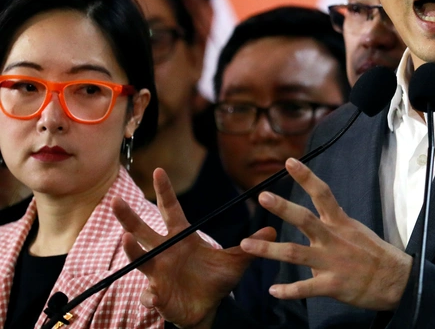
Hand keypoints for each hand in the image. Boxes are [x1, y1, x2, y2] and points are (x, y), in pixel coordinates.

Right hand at [113, 168, 275, 328]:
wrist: (209, 309)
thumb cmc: (217, 281)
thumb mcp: (236, 261)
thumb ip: (252, 245)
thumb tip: (273, 229)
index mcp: (183, 238)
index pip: (171, 210)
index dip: (165, 191)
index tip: (159, 171)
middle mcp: (166, 252)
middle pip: (143, 231)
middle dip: (129, 217)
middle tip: (116, 201)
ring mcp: (158, 273)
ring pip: (140, 259)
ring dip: (132, 250)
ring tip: (127, 240)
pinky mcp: (158, 295)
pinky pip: (150, 294)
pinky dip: (150, 296)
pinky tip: (153, 296)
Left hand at [240, 157, 412, 310]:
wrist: (396, 280)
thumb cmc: (375, 254)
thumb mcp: (356, 231)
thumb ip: (333, 226)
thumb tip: (315, 225)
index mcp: (340, 223)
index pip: (323, 194)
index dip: (306, 177)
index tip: (289, 161)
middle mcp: (333, 239)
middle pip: (305, 219)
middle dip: (283, 208)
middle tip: (263, 196)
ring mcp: (332, 262)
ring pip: (295, 253)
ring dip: (268, 250)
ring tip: (246, 245)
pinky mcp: (332, 284)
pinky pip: (306, 288)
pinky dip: (288, 291)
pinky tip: (274, 291)